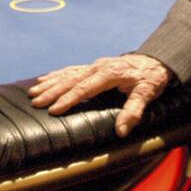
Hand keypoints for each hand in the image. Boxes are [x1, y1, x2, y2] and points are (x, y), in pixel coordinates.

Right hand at [27, 54, 171, 137]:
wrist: (157, 59)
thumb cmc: (152, 77)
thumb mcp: (148, 93)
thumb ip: (134, 111)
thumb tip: (121, 130)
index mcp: (109, 73)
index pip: (85, 88)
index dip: (69, 99)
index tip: (54, 109)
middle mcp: (99, 66)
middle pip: (71, 79)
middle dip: (52, 91)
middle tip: (36, 102)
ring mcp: (95, 65)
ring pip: (68, 73)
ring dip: (50, 83)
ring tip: (33, 91)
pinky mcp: (95, 66)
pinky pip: (72, 70)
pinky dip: (57, 75)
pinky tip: (45, 79)